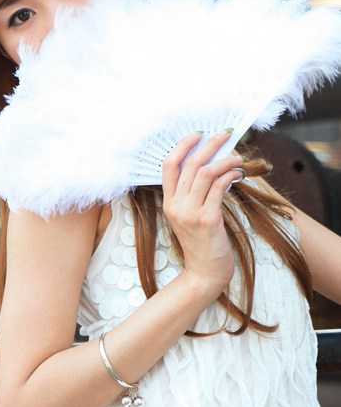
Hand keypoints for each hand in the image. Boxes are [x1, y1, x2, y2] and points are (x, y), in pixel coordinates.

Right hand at [161, 132, 243, 298]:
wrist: (205, 272)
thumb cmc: (202, 243)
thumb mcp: (188, 217)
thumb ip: (192, 195)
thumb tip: (210, 165)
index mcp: (168, 203)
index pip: (169, 166)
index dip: (183, 146)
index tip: (198, 134)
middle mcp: (176, 206)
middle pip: (190, 164)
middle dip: (209, 145)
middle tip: (224, 135)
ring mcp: (191, 213)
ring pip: (206, 173)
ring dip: (225, 160)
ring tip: (237, 158)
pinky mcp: (208, 220)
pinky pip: (219, 187)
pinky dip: (231, 175)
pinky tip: (239, 174)